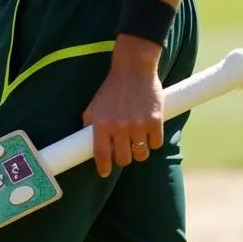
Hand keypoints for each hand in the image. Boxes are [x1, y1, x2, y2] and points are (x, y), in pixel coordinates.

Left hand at [83, 36, 163, 177]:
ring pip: (141, 155)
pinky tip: (149, 130)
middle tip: (124, 147)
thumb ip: (90, 124)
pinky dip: (153, 141)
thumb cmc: (112, 89)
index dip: (103, 167)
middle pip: (124, 159)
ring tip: (137, 137)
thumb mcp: (95, 104)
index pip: (101, 154)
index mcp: (102, 123)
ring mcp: (138, 125)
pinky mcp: (155, 122)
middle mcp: (119, 126)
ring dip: (139, 150)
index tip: (105, 172)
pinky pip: (156, 145)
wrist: (133, 69)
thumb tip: (87, 145)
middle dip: (124, 156)